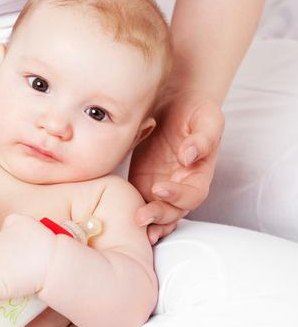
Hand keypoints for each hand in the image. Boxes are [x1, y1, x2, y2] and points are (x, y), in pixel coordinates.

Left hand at [129, 97, 223, 243]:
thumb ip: (203, 138)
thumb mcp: (207, 118)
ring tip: (133, 225)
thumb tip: (189, 156)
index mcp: (199, 174)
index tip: (159, 188)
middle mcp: (180, 185)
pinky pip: (137, 201)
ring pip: (156, 213)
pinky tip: (120, 218)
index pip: (192, 195)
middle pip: (173, 211)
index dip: (178, 196)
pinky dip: (130, 212)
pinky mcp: (141, 182)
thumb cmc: (195, 111)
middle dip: (158, 215)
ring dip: (147, 222)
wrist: (174, 101)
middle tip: (141, 217)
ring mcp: (160, 186)